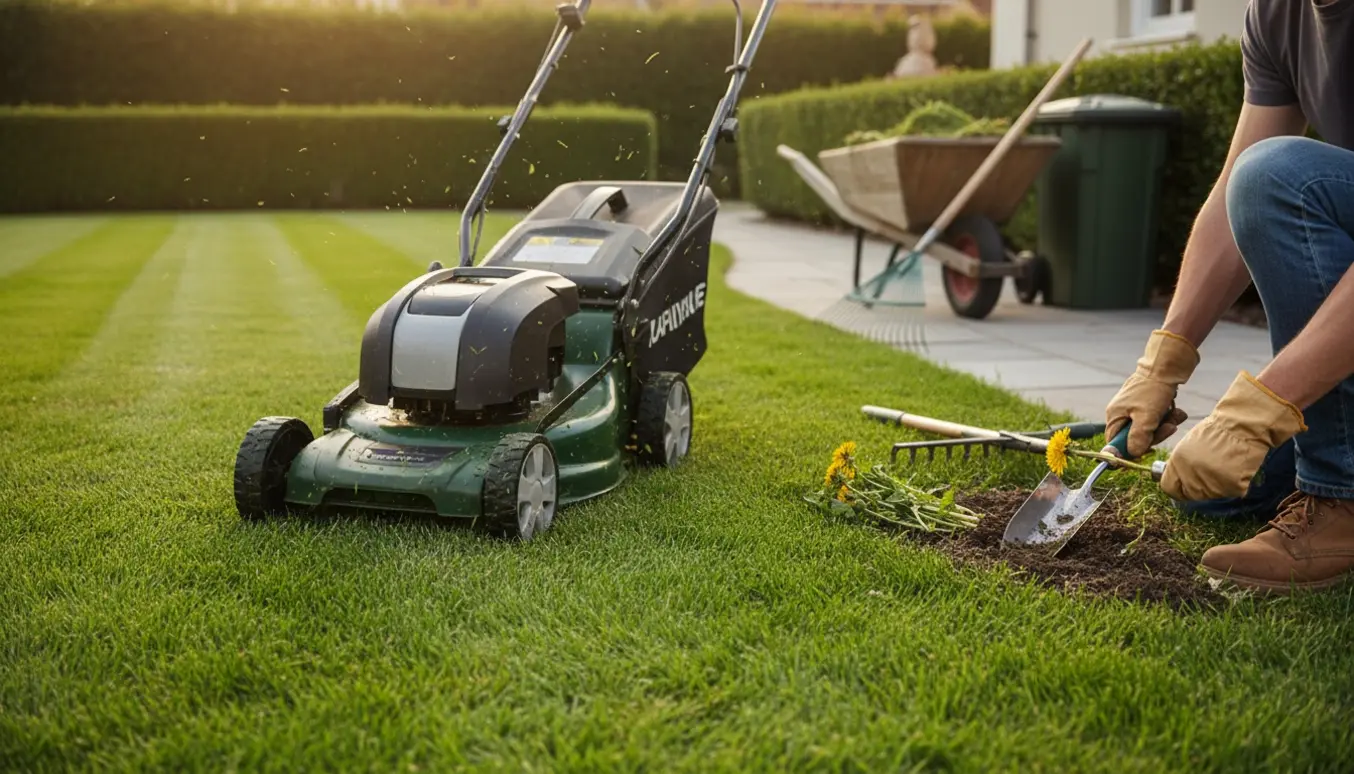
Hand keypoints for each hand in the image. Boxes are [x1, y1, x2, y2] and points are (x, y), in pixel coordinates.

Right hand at [1105, 330, 1199, 458]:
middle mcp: (1121, 413)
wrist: (1167, 366)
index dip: (1131, 450)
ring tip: (1176, 414)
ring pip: (1149, 429)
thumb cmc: (1153, 390)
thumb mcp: (1146, 417)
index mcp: (1115, 417)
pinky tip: (1177, 410)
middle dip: (1155, 435)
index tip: (1148, 448)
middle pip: (1135, 438)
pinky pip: (1157, 419)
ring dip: (1165, 425)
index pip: (1116, 444)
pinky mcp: (1147, 404)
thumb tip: (1134, 453)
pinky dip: (1168, 417)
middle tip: (1169, 427)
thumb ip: (1138, 438)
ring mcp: (1134, 409)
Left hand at [1160, 370, 1306, 500]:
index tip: (1183, 484)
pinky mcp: (1232, 487)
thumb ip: (1180, 465)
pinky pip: (1230, 491)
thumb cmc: (1216, 431)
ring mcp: (1212, 484)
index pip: (1170, 488)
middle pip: (1190, 494)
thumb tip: (1177, 480)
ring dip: (1216, 485)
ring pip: (1210, 494)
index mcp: (1178, 463)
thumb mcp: (1188, 445)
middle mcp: (1192, 476)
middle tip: (1209, 471)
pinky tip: (1236, 467)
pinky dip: (1234, 482)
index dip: (1177, 486)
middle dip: (1197, 486)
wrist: (1242, 425)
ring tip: (1224, 465)